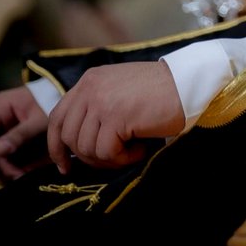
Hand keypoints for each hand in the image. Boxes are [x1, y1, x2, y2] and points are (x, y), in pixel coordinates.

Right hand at [0, 85, 50, 180]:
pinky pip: (5, 157)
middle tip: (13, 177)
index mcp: (0, 106)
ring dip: (4, 170)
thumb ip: (21, 134)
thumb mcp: (41, 119)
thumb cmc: (54, 104)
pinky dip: (12, 167)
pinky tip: (24, 174)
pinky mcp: (11, 140)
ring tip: (21, 177)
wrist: (70, 104)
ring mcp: (2, 130)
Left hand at [45, 62, 185, 173]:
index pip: (57, 118)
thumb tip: (77, 144)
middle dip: (85, 157)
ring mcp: (101, 102)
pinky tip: (140, 149)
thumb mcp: (119, 89)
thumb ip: (96, 105)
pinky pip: (107, 152)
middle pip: (68, 136)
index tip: (65, 164)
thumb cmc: (161, 90)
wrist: (189, 83)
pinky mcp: (116, 117)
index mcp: (88, 81)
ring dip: (109, 157)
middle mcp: (90, 89)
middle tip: (112, 159)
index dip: (56, 146)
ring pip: (86, 148)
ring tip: (132, 150)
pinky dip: (123, 158)